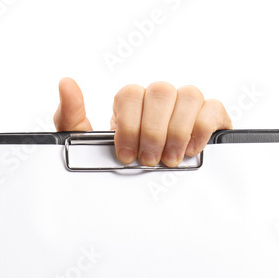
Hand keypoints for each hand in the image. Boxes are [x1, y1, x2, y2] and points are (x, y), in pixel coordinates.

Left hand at [53, 77, 232, 166]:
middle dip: (152, 131)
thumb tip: (66, 83)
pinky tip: (190, 149)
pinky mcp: (211, 118)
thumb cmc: (116, 164)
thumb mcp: (85, 145)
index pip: (130, 93)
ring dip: (177, 131)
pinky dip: (201, 128)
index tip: (125, 155)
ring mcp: (186, 106)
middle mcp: (159, 99)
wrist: (144, 193)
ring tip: (168, 159)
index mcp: (131, 103)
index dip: (128, 124)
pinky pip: (212, 107)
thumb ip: (70, 116)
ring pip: (188, 95)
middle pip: (160, 91)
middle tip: (147, 160)